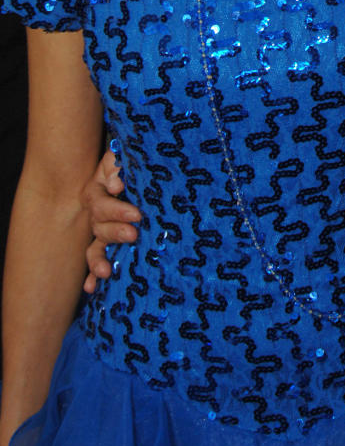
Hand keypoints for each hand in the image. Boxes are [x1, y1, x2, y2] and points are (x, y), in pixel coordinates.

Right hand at [80, 149, 140, 293]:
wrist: (152, 171)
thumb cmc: (140, 162)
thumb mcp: (129, 157)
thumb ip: (119, 165)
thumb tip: (115, 185)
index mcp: (100, 189)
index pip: (99, 202)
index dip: (115, 210)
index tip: (136, 214)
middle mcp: (99, 212)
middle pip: (99, 226)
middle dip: (115, 232)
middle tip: (133, 234)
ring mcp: (105, 230)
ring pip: (95, 247)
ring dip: (99, 260)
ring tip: (106, 271)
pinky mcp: (113, 244)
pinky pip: (98, 261)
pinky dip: (93, 276)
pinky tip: (92, 289)